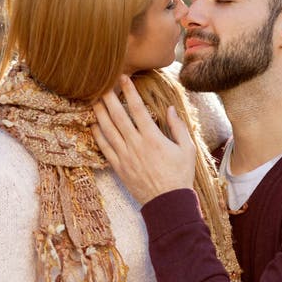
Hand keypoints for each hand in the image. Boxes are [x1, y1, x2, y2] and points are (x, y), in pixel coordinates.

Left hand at [92, 76, 196, 205]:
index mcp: (153, 138)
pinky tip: (93, 125)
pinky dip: (98, 135)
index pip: (137, 109)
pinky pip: (105, 149)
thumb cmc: (180, 176)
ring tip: (94, 100)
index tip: (123, 78)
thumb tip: (170, 108)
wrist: (168, 202)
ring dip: (100, 113)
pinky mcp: (119, 168)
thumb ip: (178, 127)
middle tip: (102, 83)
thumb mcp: (187, 149)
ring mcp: (125, 157)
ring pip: (108, 130)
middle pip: (118, 116)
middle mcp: (136, 145)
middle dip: (109, 98)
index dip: (129, 91)